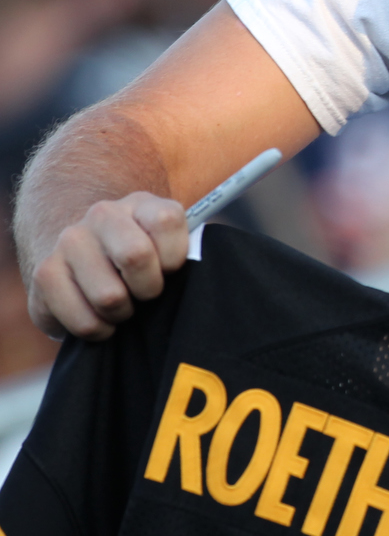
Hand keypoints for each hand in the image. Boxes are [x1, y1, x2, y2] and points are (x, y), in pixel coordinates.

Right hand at [28, 192, 189, 339]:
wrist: (86, 262)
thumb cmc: (145, 266)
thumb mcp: (171, 250)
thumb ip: (190, 255)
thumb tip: (198, 271)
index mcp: (142, 205)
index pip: (167, 220)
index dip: (175, 258)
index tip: (169, 270)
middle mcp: (103, 215)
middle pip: (135, 255)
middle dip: (149, 289)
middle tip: (145, 295)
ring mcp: (69, 241)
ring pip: (109, 296)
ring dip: (122, 314)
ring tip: (121, 307)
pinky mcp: (43, 273)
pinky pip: (83, 320)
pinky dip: (97, 330)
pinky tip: (99, 319)